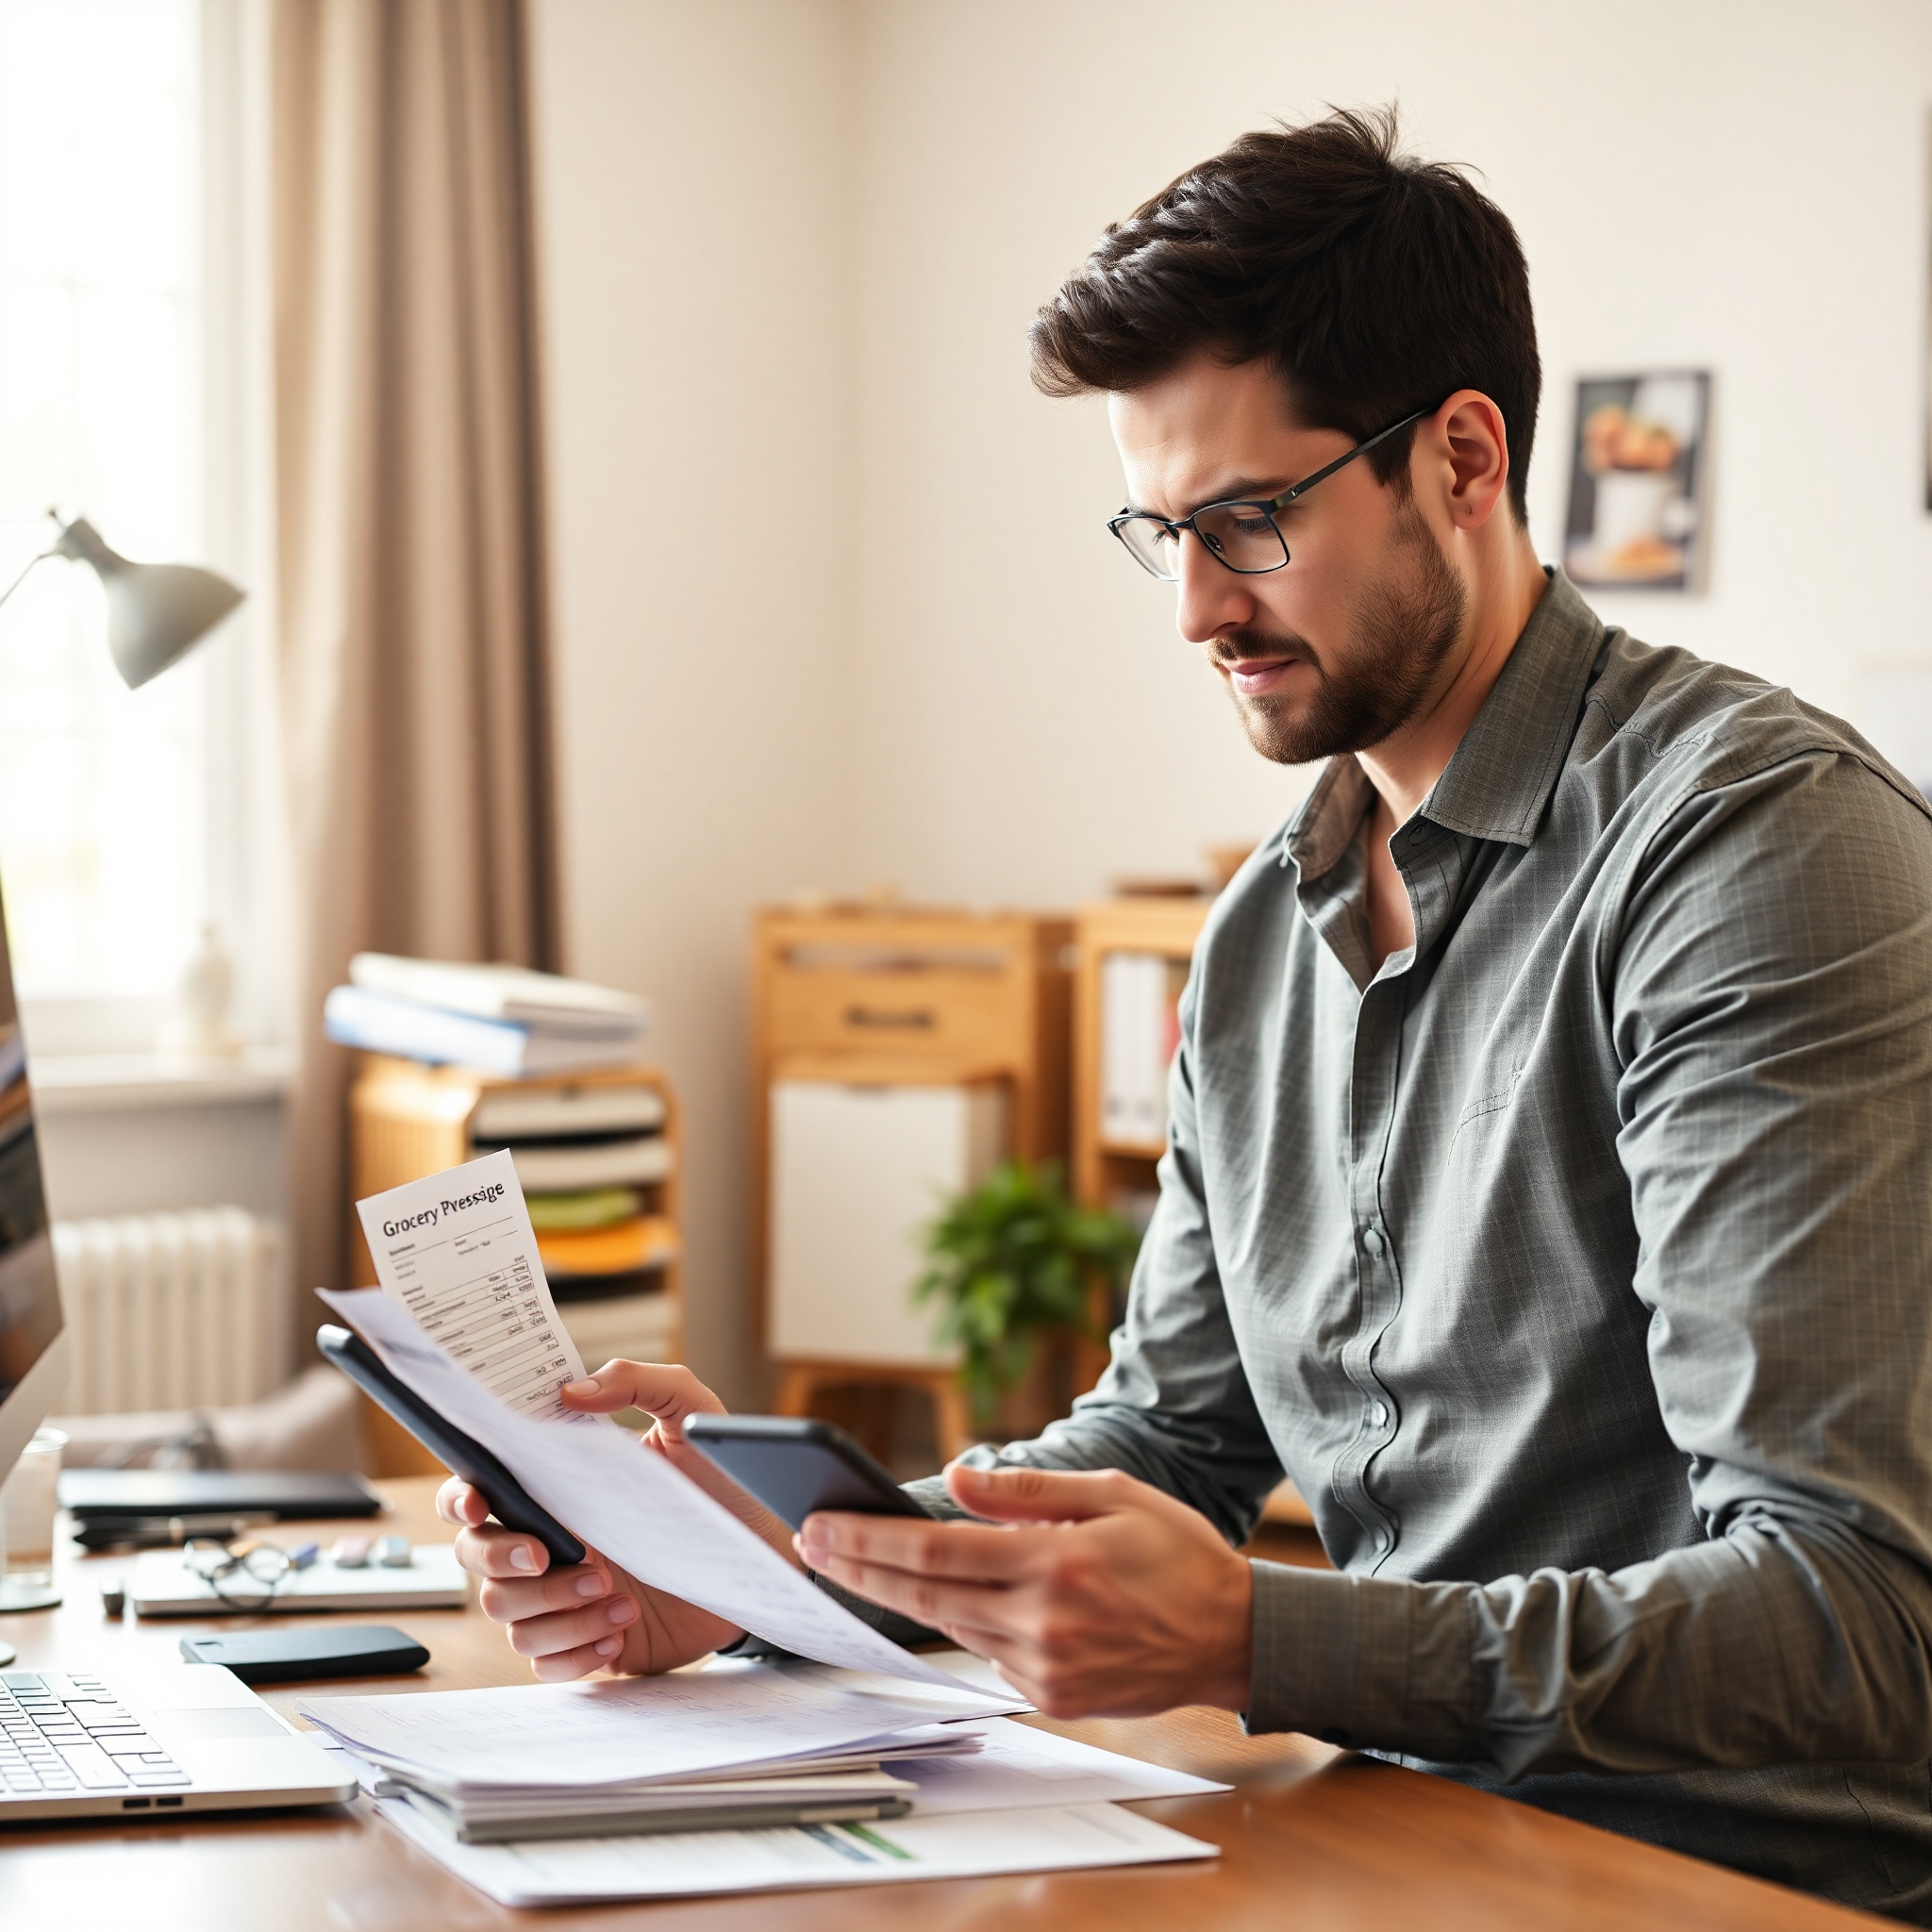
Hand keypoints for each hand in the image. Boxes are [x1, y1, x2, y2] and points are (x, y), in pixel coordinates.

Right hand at [438, 1360, 797, 1681]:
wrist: (763, 1550)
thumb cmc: (719, 1479)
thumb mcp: (688, 1414)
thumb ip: (636, 1382)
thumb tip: (571, 1388)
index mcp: (557, 1490)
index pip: (478, 1494)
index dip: (459, 1499)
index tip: (481, 1503)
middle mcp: (551, 1544)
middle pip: (476, 1561)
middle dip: (503, 1561)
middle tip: (556, 1556)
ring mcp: (567, 1597)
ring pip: (512, 1620)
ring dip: (557, 1611)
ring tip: (617, 1593)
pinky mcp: (592, 1642)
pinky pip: (549, 1664)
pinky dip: (576, 1651)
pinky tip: (619, 1627)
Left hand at [797, 1463, 1252, 1718]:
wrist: (1230, 1638)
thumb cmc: (1175, 1554)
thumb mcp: (1112, 1495)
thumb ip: (1026, 1490)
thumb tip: (954, 1477)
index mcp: (1056, 1563)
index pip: (936, 1552)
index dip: (869, 1540)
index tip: (822, 1526)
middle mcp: (1043, 1622)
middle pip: (923, 1595)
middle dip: (857, 1567)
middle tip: (810, 1543)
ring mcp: (1044, 1668)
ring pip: (949, 1626)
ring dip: (896, 1596)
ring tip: (853, 1561)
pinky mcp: (1050, 1697)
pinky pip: (986, 1653)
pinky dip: (961, 1621)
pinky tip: (942, 1596)